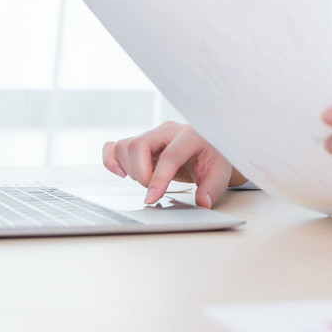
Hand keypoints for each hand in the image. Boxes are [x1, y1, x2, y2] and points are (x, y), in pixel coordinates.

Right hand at [102, 121, 245, 207]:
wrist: (210, 148)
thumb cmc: (214, 158)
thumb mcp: (221, 173)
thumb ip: (212, 187)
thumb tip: (203, 202)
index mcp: (191, 134)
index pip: (169, 155)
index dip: (158, 179)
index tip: (151, 199)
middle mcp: (169, 130)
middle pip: (139, 145)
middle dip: (141, 173)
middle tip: (152, 189)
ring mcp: (153, 134)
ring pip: (126, 145)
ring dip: (130, 169)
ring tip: (146, 180)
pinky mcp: (142, 141)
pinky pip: (116, 145)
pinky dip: (111, 159)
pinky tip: (120, 173)